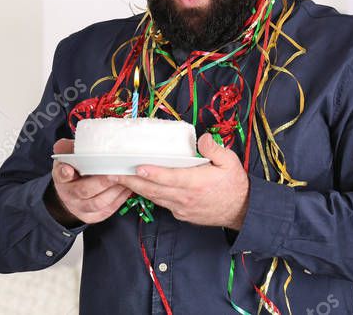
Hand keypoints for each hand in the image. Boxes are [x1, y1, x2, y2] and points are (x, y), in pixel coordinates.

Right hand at [49, 138, 132, 223]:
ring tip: (126, 179)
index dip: (65, 173)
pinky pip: (107, 210)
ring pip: (99, 203)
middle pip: (84, 190)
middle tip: (116, 173)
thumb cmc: (73, 170)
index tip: (68, 169)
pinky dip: (119, 199)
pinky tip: (127, 188)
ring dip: (115, 191)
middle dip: (102, 182)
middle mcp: (69, 195)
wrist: (70, 193)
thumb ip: (69, 149)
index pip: (61, 175)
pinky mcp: (92, 216)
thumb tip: (71, 143)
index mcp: (61, 178)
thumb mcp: (67, 157)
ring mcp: (80, 208)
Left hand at [118, 133, 249, 228]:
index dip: (152, 173)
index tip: (136, 167)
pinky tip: (138, 186)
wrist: (242, 210)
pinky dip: (148, 195)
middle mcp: (185, 198)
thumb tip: (202, 139)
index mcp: (196, 183)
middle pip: (153, 189)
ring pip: (154, 197)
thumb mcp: (230, 162)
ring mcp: (181, 208)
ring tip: (117, 178)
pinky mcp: (181, 214)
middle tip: (111, 172)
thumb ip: (214, 149)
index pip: (169, 177)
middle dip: (131, 181)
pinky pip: (161, 203)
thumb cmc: (234, 185)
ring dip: (135, 188)